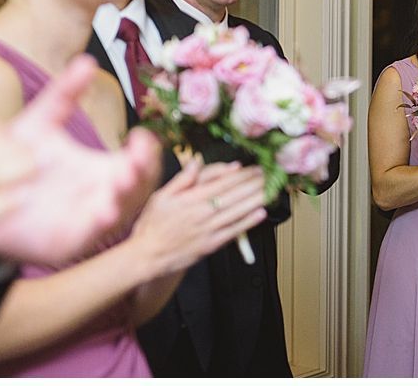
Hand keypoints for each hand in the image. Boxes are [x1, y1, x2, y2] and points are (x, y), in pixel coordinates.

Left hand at [0, 54, 160, 265]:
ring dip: (128, 197)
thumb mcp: (41, 123)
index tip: (141, 135)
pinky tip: (103, 210)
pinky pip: (94, 234)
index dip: (146, 149)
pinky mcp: (71, 240)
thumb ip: (64, 94)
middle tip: (137, 158)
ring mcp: (91, 217)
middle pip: (141, 185)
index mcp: (105, 168)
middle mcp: (105, 192)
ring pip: (124, 210)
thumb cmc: (16, 161)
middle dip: (144, 172)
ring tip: (123, 181)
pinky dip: (102, 223)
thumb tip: (87, 61)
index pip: (140, 159)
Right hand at [127, 160, 268, 276]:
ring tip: (270, 190)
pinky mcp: (211, 245)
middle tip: (269, 175)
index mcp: (190, 199)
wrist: (147, 256)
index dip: (241, 174)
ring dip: (256, 199)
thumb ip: (182, 179)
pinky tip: (261, 213)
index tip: (253, 168)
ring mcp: (207, 230)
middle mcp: (201, 213)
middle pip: (234, 195)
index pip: (222, 182)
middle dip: (254, 184)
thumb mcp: (161, 196)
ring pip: (237, 211)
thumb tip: (197, 161)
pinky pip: (233, 231)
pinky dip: (248, 222)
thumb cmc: (152, 225)